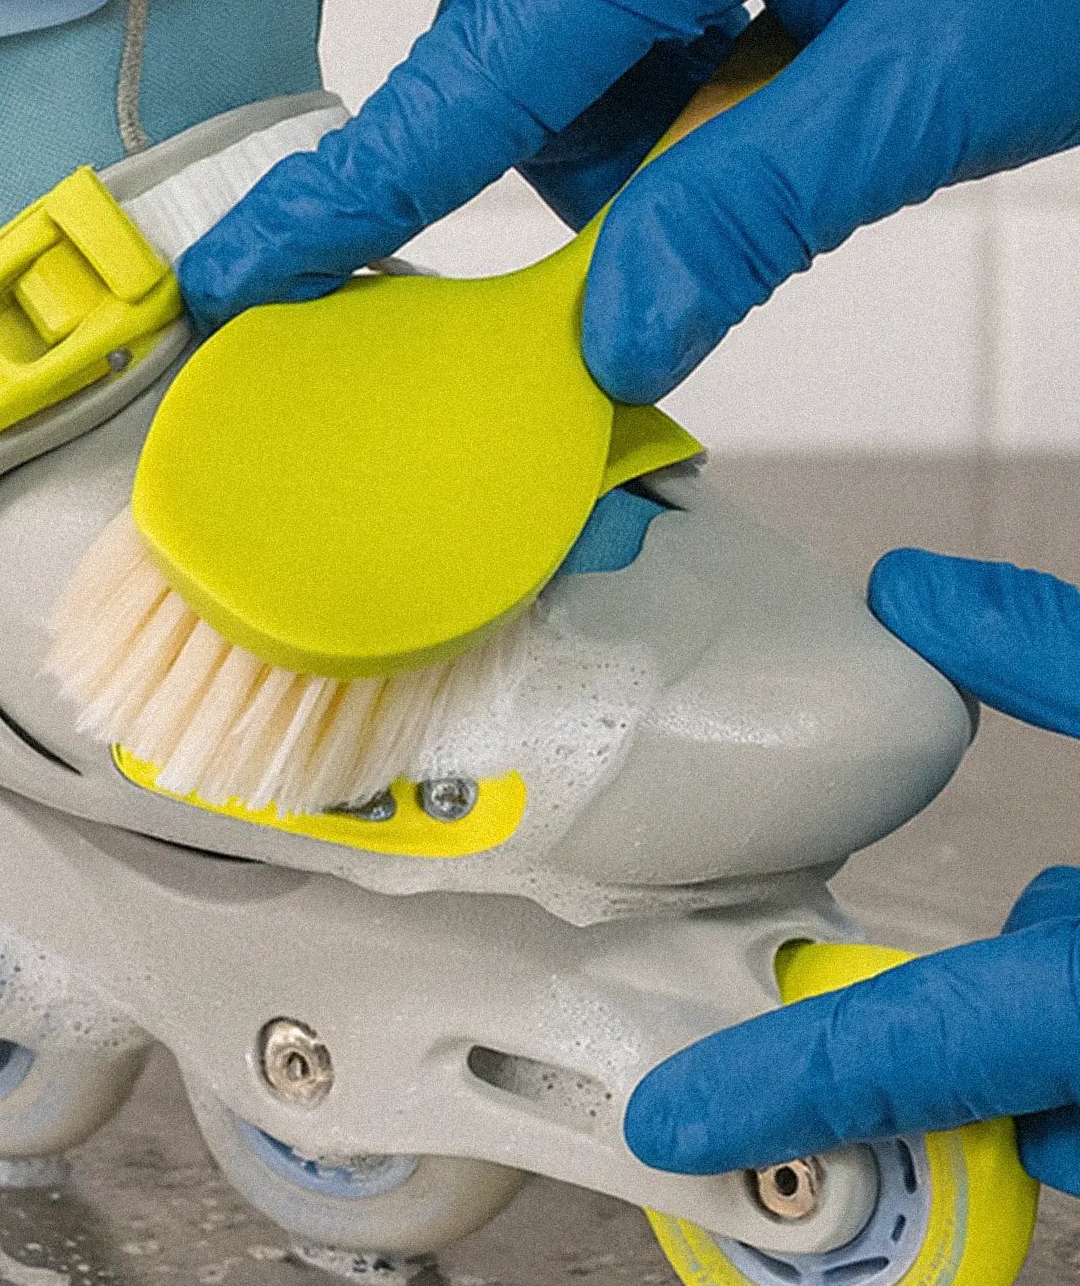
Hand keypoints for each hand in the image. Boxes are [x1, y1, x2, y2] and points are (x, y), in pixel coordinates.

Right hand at [180, 0, 1079, 400]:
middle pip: (510, 90)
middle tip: (703, 238)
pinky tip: (794, 73)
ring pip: (575, 75)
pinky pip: (630, 31)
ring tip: (806, 112)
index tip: (240, 278)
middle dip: (592, 190)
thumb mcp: (937, 69)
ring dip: (658, 145)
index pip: (459, 88)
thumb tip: (618, 341)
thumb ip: (759, 211)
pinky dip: (687, 94)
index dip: (341, 203)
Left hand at [624, 549, 1079, 1196]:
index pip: (914, 1049)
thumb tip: (918, 598)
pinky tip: (1045, 947)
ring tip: (938, 987)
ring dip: (981, 1056)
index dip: (777, 1084)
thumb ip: (1046, 652)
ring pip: (1043, 1113)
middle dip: (886, 1071)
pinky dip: (1049, 1032)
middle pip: (969, 1105)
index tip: (672, 1116)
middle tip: (791, 1035)